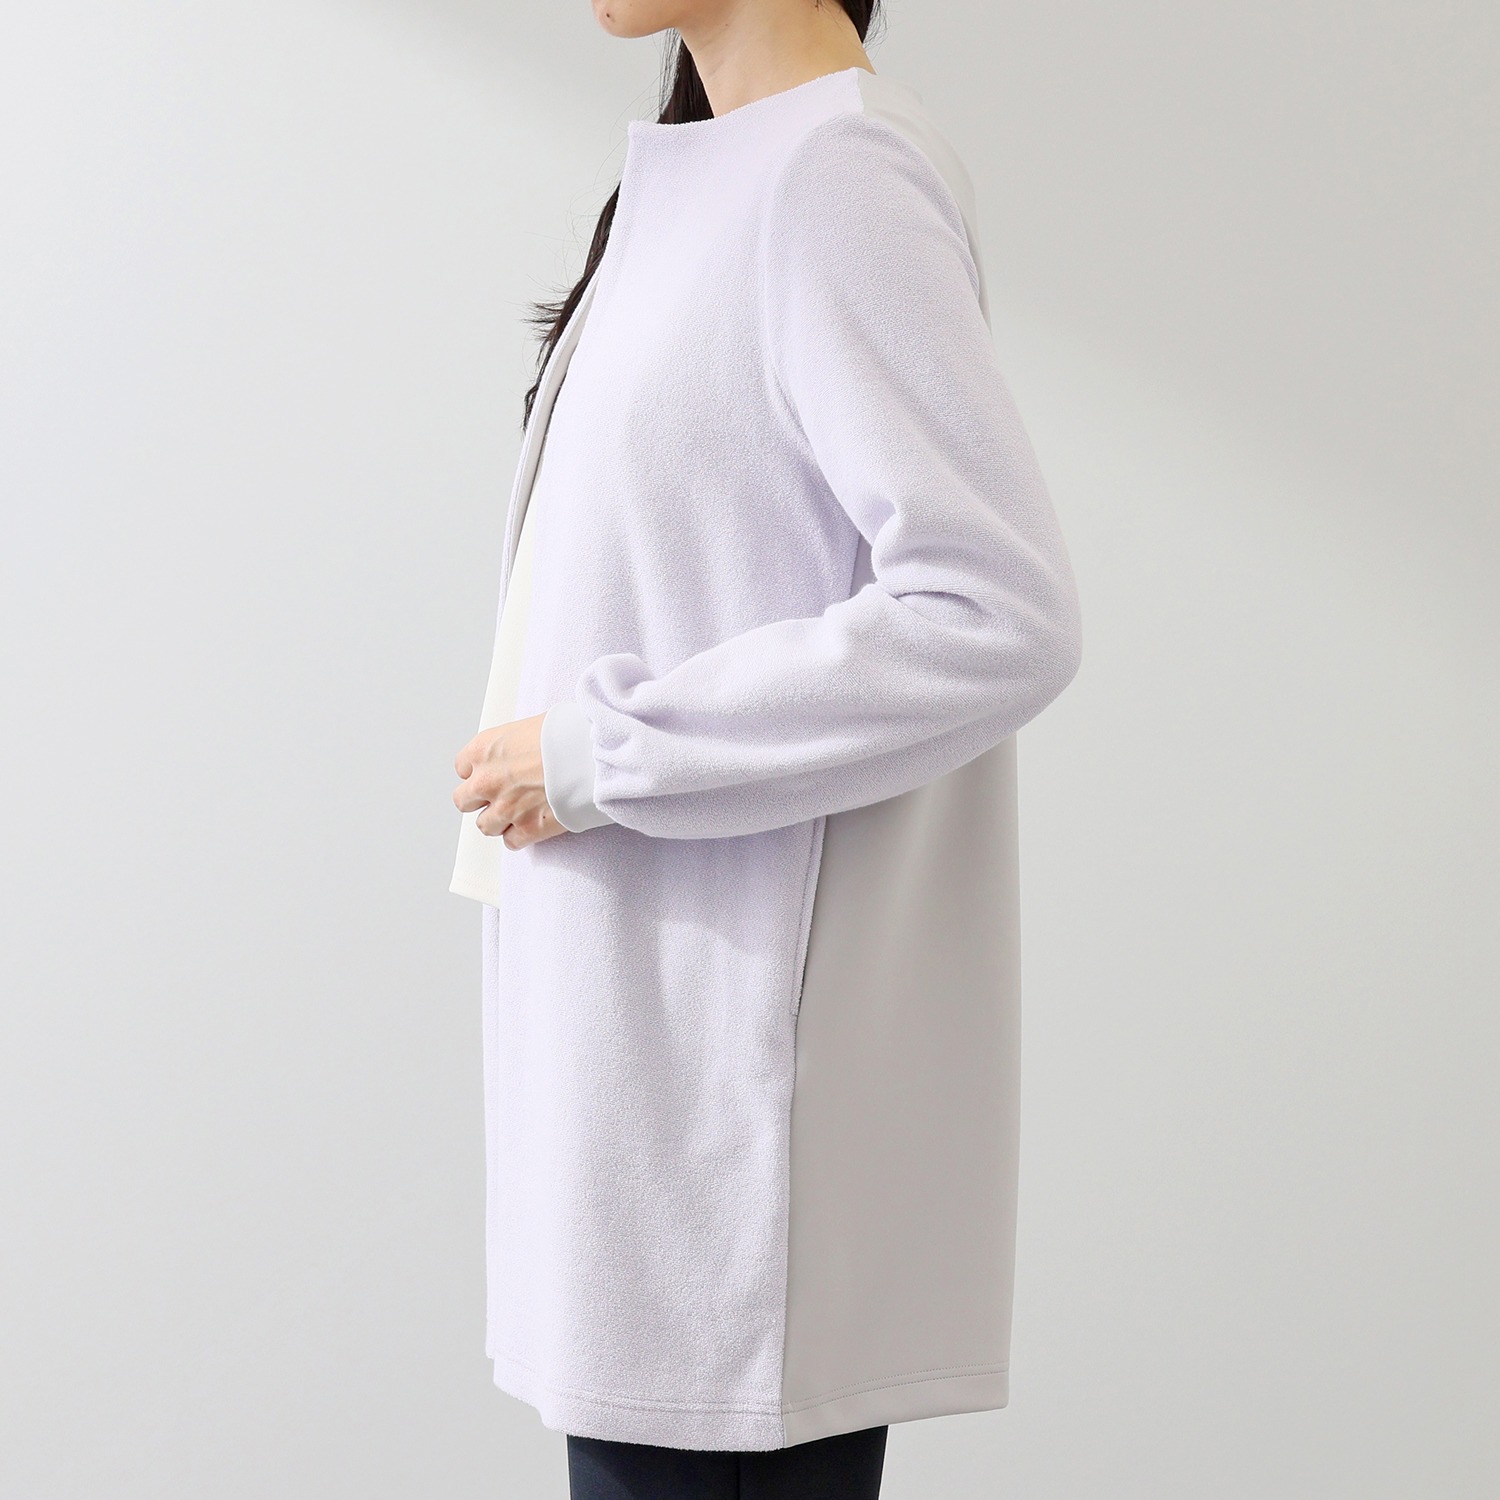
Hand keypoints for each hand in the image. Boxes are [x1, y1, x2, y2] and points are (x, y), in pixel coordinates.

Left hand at [452, 712, 565, 850]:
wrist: (593, 756)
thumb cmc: (569, 734)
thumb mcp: (531, 726)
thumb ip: (513, 744)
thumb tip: (519, 751)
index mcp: (484, 749)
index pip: (462, 767)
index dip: (479, 772)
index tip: (492, 774)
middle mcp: (487, 780)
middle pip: (464, 800)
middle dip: (480, 800)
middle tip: (500, 796)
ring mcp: (505, 808)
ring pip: (485, 825)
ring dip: (500, 821)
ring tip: (519, 812)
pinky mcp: (527, 829)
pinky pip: (511, 842)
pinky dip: (520, 836)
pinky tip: (533, 824)